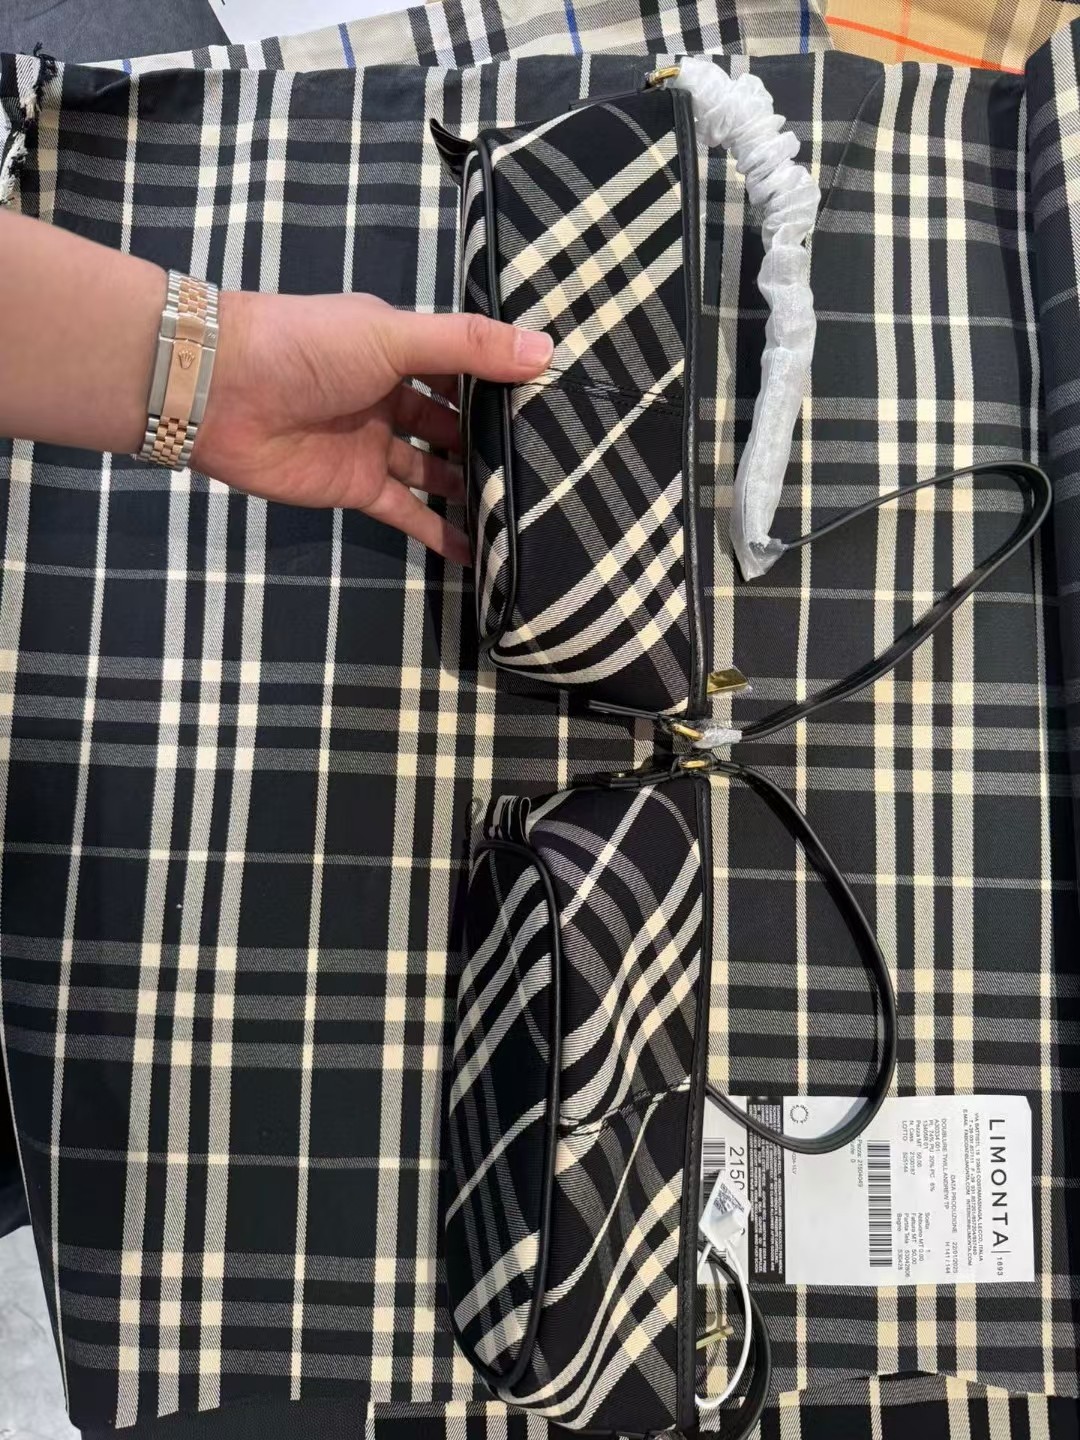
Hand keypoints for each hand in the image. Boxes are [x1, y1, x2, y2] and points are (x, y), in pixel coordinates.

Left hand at [191, 290, 553, 563]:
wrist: (218, 391)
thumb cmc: (306, 347)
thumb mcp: (394, 335)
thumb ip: (467, 345)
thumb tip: (545, 350)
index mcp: (398, 348)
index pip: (463, 368)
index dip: (503, 385)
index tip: (556, 405)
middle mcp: (390, 396)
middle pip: (453, 423)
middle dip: (491, 441)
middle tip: (552, 465)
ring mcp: (374, 445)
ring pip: (434, 470)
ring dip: (470, 488)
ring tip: (525, 509)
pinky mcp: (355, 488)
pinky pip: (406, 511)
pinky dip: (439, 531)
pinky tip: (479, 551)